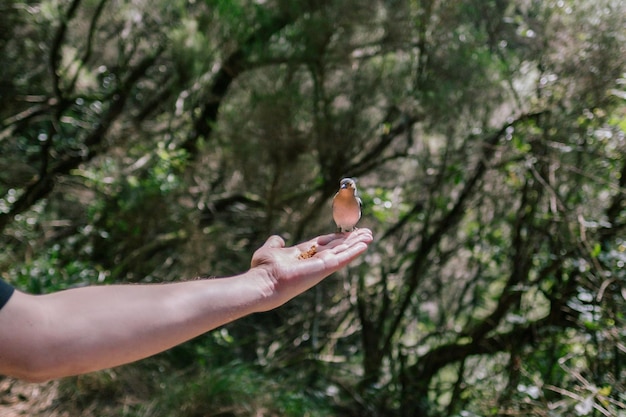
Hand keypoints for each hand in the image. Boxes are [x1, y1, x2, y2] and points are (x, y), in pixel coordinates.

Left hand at [250, 228, 372, 310]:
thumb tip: (278, 238)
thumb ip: (275, 243)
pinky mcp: (324, 268)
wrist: (263, 283)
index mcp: (303, 256)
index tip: (347, 232)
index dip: (336, 238)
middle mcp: (314, 261)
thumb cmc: (263, 270)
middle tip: (365, 233)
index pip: (324, 244)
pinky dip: (354, 251)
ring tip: (370, 236)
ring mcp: (320, 266)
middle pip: (336, 248)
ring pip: (342, 252)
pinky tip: (365, 244)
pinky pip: (342, 258)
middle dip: (350, 240)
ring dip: (356, 244)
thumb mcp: (270, 250)